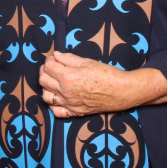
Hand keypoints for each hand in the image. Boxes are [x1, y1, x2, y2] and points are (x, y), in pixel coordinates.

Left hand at [38, 52, 166, 117]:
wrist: (123, 91)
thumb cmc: (107, 75)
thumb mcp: (87, 62)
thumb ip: (68, 59)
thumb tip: (56, 55)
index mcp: (68, 78)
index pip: (48, 67)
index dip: (49, 60)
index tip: (54, 58)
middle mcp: (66, 92)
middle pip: (43, 81)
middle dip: (45, 71)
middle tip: (52, 67)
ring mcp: (71, 104)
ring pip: (46, 97)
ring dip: (46, 87)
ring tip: (53, 81)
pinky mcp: (77, 112)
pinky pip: (57, 112)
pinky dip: (54, 105)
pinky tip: (58, 97)